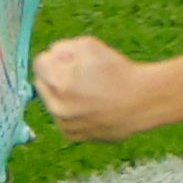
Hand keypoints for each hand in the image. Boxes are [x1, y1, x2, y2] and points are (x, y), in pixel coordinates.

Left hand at [34, 35, 177, 141]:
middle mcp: (57, 106)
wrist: (143, 101)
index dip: (57, 59)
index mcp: (58, 81)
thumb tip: (48, 57)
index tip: (74, 62)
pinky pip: (64, 120)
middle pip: (42, 83)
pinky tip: (93, 107)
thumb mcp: (89, 46)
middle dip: (56, 77)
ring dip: (63, 96)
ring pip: (53, 103)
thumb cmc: (118, 71)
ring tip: (91, 93)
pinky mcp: (74, 136)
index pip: (39, 63)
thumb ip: (61, 48)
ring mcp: (65, 124)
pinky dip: (73, 113)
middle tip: (82, 77)